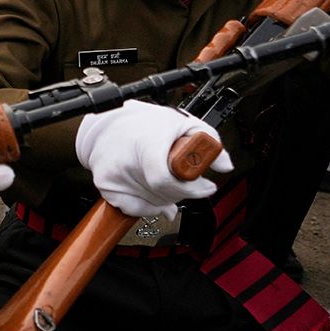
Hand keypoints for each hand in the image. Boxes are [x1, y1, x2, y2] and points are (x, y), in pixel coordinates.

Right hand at [76, 100, 230, 218]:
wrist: (106, 124)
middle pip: (164, 196)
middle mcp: (126, 162)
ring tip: (164, 178)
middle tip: (186, 180)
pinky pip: (133, 208)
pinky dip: (146, 205)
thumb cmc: (144, 122)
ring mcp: (113, 176)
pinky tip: (149, 188)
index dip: (190, 189)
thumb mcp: (182, 122)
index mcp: (146, 144)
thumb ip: (209, 140)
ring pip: (152, 204)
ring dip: (165, 198)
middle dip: (182, 192)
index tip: (205, 186)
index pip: (167, 181)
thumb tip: (224, 165)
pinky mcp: (105, 185)